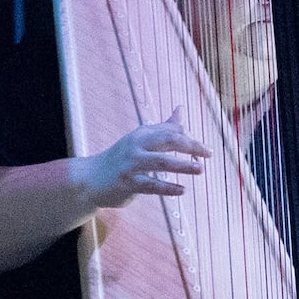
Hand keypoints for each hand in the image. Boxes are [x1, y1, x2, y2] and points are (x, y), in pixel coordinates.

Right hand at [74, 114, 210, 212]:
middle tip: (208, 154)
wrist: (90, 178)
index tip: (206, 150)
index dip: (190, 139)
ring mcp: (131, 164)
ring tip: (200, 169)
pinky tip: (182, 190)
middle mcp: (136, 146)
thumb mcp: (141, 139)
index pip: (170, 131)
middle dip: (190, 146)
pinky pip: (151, 185)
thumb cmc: (121, 158)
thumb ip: (164, 127)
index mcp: (142, 134)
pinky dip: (168, 188)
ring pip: (161, 163)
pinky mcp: (127, 183)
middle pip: (167, 140)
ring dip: (182, 165)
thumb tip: (181, 108)